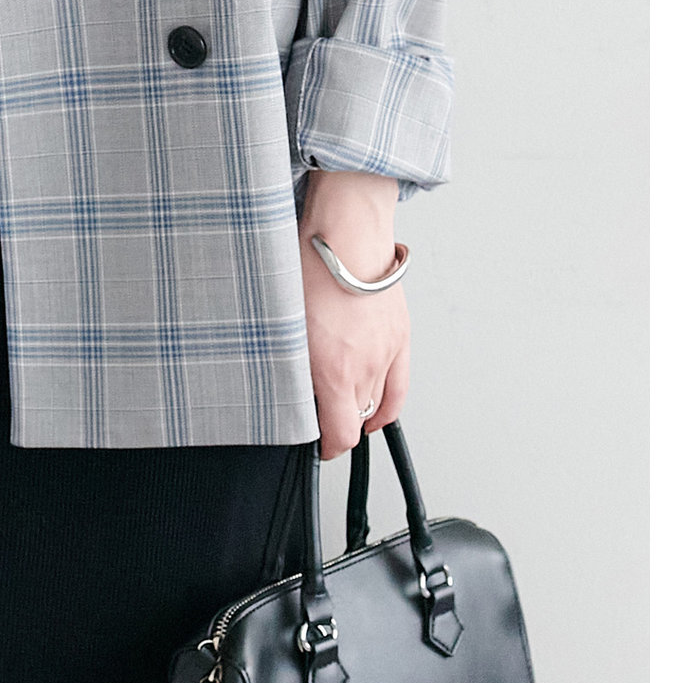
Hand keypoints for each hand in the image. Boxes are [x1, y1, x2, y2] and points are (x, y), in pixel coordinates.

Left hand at [297, 168, 408, 460]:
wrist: (344, 233)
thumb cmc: (308, 267)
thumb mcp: (283, 322)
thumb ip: (290, 361)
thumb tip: (285, 383)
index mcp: (332, 369)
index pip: (339, 435)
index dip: (326, 449)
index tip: (315, 448)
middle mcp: (364, 368)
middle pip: (357, 421)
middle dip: (338, 429)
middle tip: (321, 426)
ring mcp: (386, 353)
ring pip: (378, 405)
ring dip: (360, 413)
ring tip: (343, 413)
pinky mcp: (400, 337)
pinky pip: (399, 387)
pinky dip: (388, 404)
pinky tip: (378, 409)